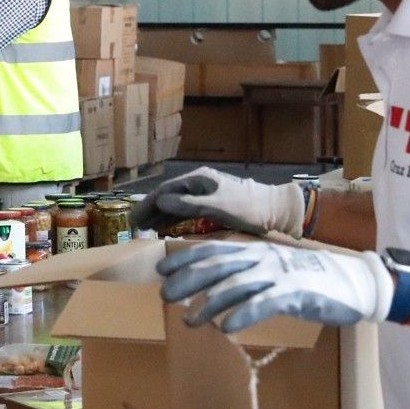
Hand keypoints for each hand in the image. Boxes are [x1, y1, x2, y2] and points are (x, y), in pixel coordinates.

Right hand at [133, 167, 305, 236]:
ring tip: (144, 228)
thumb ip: (187, 203)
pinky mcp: (213, 206)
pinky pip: (186, 211)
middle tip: (134, 225)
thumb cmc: (248, 207)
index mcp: (198, 180)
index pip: (165, 190)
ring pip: (176, 204)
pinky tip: (165, 228)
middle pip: (168, 196)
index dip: (148, 203)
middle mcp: (199, 184)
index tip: (133, 218)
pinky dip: (174, 219)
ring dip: (160, 215)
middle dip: (150, 210)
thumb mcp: (217, 205)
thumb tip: (160, 200)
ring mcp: (206, 195)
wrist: (276, 210)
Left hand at [156, 240, 393, 333]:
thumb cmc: (311, 278)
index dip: (186, 259)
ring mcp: (280, 274)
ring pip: (236, 285)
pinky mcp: (297, 293)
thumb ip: (246, 275)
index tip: (162, 269)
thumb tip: (213, 287)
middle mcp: (264, 258)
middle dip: (188, 280)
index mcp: (257, 251)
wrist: (357, 282)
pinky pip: (265, 303)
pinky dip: (243, 314)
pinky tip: (225, 327)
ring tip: (189, 320)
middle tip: (165, 295)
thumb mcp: (274, 270)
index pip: (214, 250)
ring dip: (209, 303)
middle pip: (218, 266)